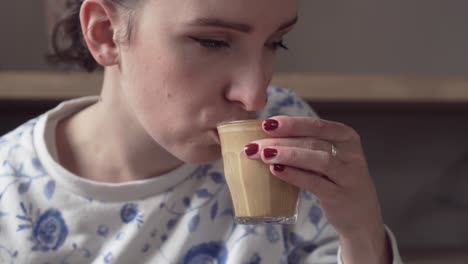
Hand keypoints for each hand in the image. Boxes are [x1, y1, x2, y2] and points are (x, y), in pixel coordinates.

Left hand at [245, 116, 390, 262]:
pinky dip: (295, 175)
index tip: (266, 124)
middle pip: (313, 142)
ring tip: (264, 156)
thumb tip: (265, 138)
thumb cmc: (335, 181)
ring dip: (288, 155)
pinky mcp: (340, 197)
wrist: (360, 217)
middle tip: (255, 145)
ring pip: (318, 160)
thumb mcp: (327, 159)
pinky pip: (315, 183)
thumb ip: (305, 146)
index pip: (317, 125)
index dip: (292, 123)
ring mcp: (348, 176)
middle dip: (281, 141)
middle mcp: (351, 154)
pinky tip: (277, 171)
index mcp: (346, 138)